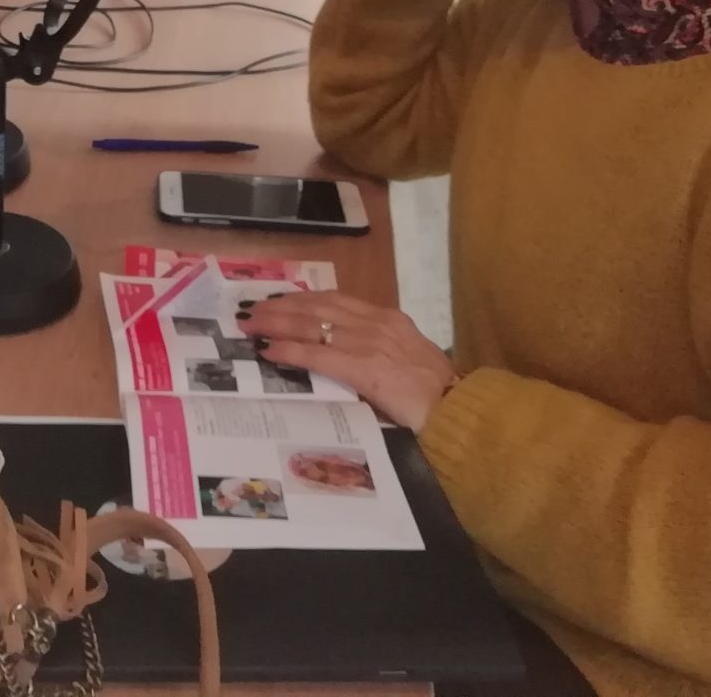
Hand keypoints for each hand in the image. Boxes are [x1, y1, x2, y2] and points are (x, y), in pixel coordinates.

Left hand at [235, 291, 458, 430]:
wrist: (458, 411)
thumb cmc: (436, 393)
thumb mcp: (406, 357)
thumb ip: (378, 349)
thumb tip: (344, 351)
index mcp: (388, 319)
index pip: (336, 300)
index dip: (303, 299)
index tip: (279, 301)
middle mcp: (377, 323)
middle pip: (318, 306)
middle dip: (282, 307)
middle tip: (254, 310)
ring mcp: (370, 344)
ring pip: (312, 325)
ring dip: (277, 323)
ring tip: (252, 325)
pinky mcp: (365, 369)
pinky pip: (318, 355)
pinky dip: (290, 350)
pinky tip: (270, 350)